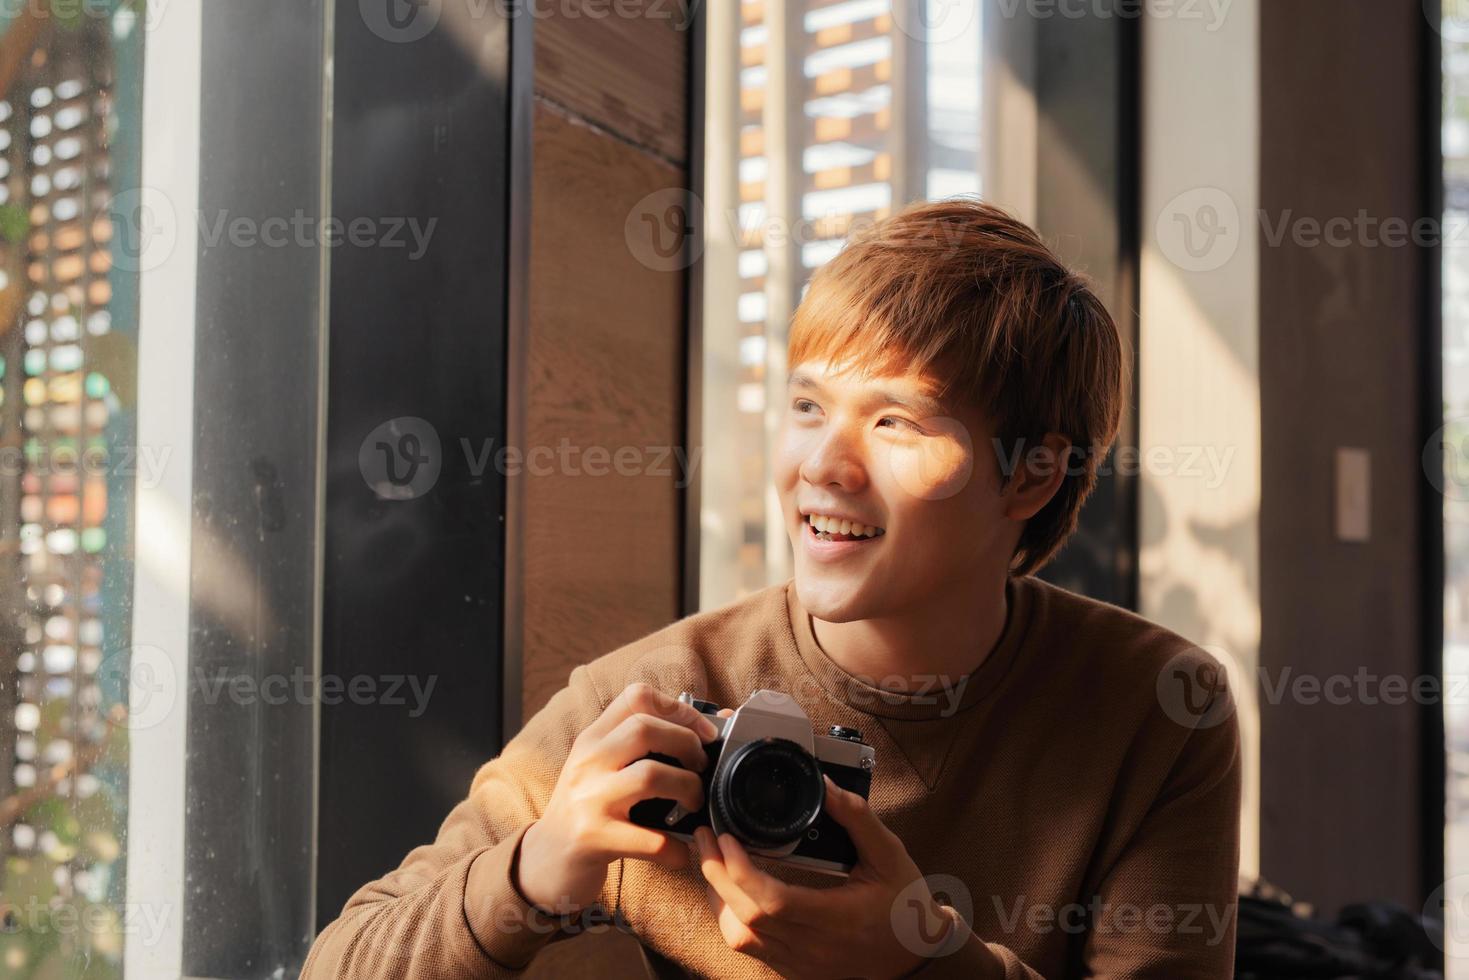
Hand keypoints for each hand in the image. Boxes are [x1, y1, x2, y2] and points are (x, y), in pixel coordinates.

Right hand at [515, 682, 718, 911]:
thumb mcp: (604, 769)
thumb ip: (644, 747)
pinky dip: (675, 848)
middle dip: (687, 743)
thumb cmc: (588, 811)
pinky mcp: (593, 838)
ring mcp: (588, 799)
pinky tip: (679, 852)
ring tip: (695, 805)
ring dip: (688, 789)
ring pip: (650, 775)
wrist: (545, 861)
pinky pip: (650, 839)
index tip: (705, 731)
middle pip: (644, 728)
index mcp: (593, 739)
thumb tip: (715, 725)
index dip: (679, 708)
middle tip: (701, 767)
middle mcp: (587, 762)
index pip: (636, 697)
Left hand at [695, 776, 954, 978]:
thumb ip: (857, 818)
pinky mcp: (794, 969)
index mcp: (836, 918)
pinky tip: (731, 890)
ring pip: (740, 937)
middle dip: (715, 875)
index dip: (738, 870)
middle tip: (705, 837)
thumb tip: (826, 785)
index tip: (725, 836)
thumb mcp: (889, 854)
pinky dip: (732, 916)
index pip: (771, 901)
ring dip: (719, 898)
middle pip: (744, 919)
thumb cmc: (905, 904)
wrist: (915, 953)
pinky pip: (750, 947)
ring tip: (714, 861)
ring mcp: (800, 962)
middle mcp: (813, 946)